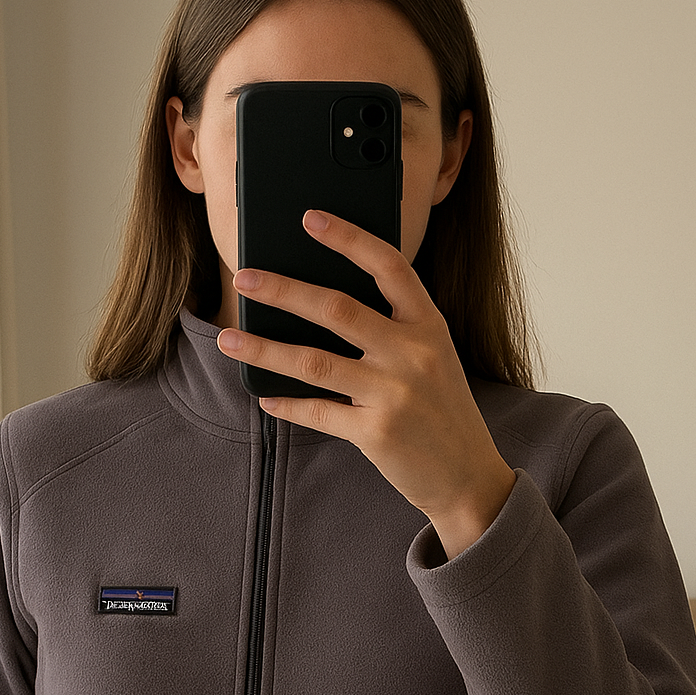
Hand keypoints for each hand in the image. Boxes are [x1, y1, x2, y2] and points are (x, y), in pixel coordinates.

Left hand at [217, 209, 515, 559]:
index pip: (389, 266)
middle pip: (337, 309)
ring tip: (228, 340)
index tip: (310, 218)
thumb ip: (392, 330)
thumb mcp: (432, 358)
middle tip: (243, 278)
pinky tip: (265, 397)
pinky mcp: (376, 433)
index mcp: (429, 326)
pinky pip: (318, 412)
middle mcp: (414, 354)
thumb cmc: (441, 410)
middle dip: (283, 290)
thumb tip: (318, 307)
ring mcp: (395, 394)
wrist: (467, 476)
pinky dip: (287, 404)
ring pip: (314, 361)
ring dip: (264, 349)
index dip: (349, 238)